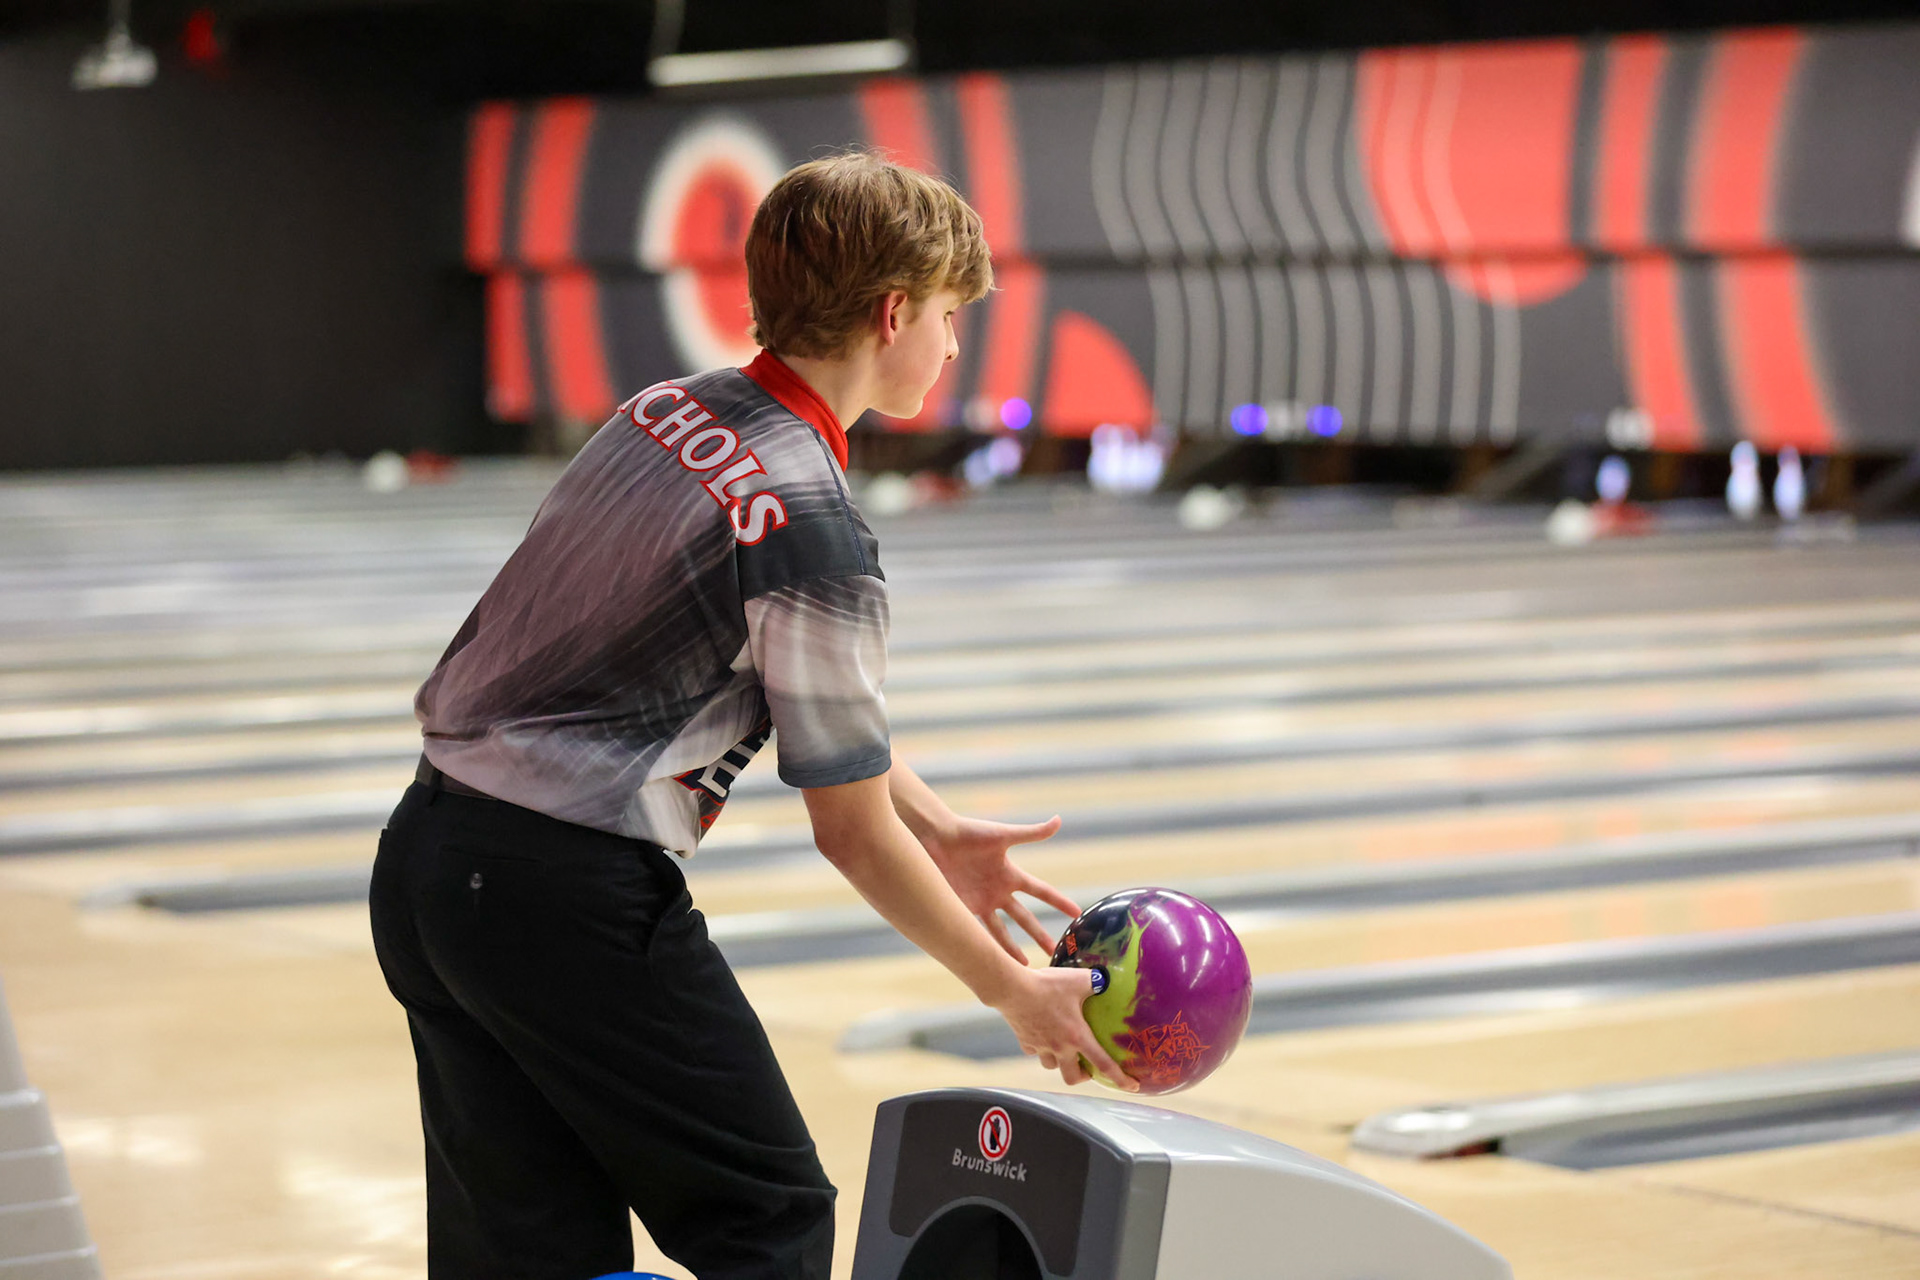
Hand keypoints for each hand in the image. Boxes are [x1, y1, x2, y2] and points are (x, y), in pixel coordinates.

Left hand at [920, 813, 1077, 962]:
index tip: (1077, 914)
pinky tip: (988, 961)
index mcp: (1010, 874)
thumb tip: (1058, 820)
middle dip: (1039, 935)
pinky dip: (982, 945)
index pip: (1042, 892)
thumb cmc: (969, 832)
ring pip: (1001, 932)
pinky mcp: (961, 907)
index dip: (1059, 902)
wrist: (934, 838)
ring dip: (1011, 949)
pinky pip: (975, 931)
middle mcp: (998, 891)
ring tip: (1022, 968)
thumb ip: (1031, 833)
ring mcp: (980, 901)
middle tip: (1053, 952)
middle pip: (1024, 918)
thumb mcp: (1003, 835)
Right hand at [990, 965, 1137, 1090]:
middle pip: (1072, 1077)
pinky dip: (1040, 1048)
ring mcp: (1041, 1046)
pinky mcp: (1025, 1040)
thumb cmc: (1047, 985)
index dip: (1120, 1079)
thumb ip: (1095, 982)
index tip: (1132, 1087)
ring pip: (1051, 1066)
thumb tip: (1105, 980)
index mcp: (1077, 1037)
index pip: (1104, 1064)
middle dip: (1082, 1076)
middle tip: (1086, 1066)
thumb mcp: (1078, 979)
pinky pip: (1034, 1051)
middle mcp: (1059, 1047)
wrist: (1012, 989)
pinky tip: (1042, 1035)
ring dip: (1059, 1062)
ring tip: (1063, 1049)